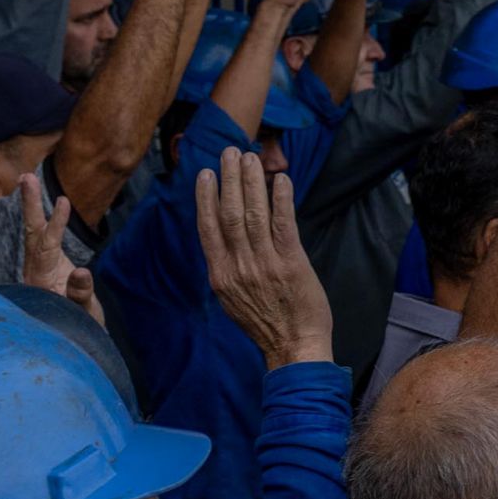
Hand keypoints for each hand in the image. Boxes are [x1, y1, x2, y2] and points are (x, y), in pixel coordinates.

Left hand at [19, 174, 102, 324]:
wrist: (69, 336)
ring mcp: (41, 266)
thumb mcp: (83, 312)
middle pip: (32, 233)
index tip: (64, 202)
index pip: (47, 245)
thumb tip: (81, 271)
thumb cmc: (77, 325)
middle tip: (26, 178)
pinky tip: (44, 204)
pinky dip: (43, 219)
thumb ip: (80, 293)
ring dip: (32, 207)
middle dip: (30, 206)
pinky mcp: (47, 265)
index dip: (55, 224)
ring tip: (28, 180)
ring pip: (35, 233)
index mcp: (43, 279)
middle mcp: (37, 269)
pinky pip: (42, 237)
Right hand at [196, 148, 332, 370]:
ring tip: (250, 158)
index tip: (203, 174)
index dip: (204, 198)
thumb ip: (226, 269)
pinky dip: (281, 200)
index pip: (207, 229)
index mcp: (220, 276)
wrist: (294, 346)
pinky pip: (284, 225)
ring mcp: (264, 265)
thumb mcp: (233, 299)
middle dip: (228, 180)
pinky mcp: (291, 263)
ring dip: (252, 183)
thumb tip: (221, 242)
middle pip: (229, 214)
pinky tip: (280, 180)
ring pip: (254, 215)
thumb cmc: (266, 322)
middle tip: (229, 152)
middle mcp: (238, 267)